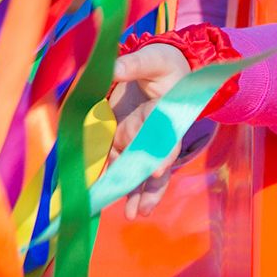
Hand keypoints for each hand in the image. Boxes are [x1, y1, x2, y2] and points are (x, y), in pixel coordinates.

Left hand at [109, 43, 192, 217]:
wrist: (162, 70)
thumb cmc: (163, 64)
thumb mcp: (152, 61)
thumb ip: (134, 65)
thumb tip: (113, 67)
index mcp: (166, 114)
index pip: (165, 138)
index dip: (161, 156)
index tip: (154, 173)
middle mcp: (156, 133)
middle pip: (156, 165)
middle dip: (149, 189)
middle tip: (141, 210)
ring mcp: (140, 139)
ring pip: (141, 172)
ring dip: (136, 193)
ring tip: (133, 215)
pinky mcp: (125, 139)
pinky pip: (121, 163)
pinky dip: (117, 180)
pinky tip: (110, 198)